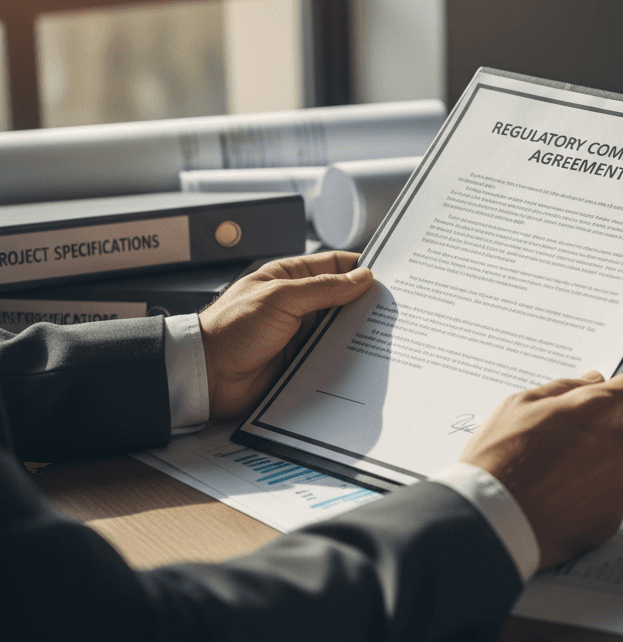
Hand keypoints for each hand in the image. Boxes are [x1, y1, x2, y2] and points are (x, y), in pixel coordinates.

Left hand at [198, 251, 374, 418]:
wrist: (207, 375)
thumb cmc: (231, 328)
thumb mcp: (280, 298)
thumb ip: (323, 288)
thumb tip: (361, 277)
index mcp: (289, 278)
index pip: (334, 265)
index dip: (360, 268)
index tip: (389, 274)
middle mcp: (298, 304)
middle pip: (342, 298)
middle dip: (366, 302)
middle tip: (395, 306)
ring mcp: (301, 333)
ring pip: (341, 329)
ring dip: (359, 331)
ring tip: (386, 332)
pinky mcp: (302, 360)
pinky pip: (332, 355)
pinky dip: (348, 356)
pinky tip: (365, 357)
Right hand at [459, 369, 622, 569]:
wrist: (491, 521)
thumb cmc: (498, 459)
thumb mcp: (520, 405)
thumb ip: (565, 388)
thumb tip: (592, 380)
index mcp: (598, 411)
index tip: (618, 393)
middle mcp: (618, 446)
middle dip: (610, 429)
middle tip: (570, 440)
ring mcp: (618, 485)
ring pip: (620, 465)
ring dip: (599, 465)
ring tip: (556, 475)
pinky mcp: (612, 518)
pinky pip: (610, 498)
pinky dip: (592, 497)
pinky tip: (559, 499)